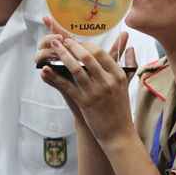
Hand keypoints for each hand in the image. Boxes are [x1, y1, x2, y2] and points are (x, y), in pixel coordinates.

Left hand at [37, 17, 136, 145]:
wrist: (119, 134)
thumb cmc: (120, 109)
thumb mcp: (126, 84)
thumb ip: (128, 63)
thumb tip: (130, 46)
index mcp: (118, 75)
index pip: (101, 53)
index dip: (86, 45)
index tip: (76, 42)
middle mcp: (108, 81)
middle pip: (87, 56)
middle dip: (72, 45)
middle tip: (61, 40)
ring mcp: (96, 92)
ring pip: (76, 68)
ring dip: (62, 56)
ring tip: (53, 48)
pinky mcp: (85, 103)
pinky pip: (67, 86)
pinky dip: (54, 77)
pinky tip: (45, 71)